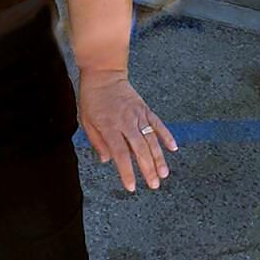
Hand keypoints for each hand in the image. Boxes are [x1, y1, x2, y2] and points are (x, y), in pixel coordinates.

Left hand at [79, 69, 177, 191]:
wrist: (103, 73)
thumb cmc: (92, 98)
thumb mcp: (86, 120)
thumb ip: (97, 141)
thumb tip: (107, 160)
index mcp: (109, 126)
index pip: (120, 153)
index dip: (126, 171)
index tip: (132, 187)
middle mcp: (125, 122)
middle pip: (139, 149)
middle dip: (147, 169)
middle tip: (154, 185)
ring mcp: (137, 115)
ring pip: (151, 139)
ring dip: (159, 157)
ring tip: (164, 174)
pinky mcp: (145, 109)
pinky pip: (157, 123)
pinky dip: (166, 135)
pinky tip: (173, 148)